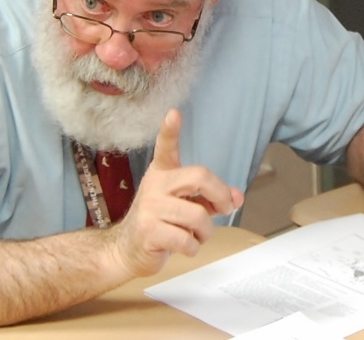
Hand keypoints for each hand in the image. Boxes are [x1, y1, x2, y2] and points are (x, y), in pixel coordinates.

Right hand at [111, 109, 243, 277]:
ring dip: (205, 232)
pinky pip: (187, 239)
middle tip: (224, 208)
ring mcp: (150, 207)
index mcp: (163, 174)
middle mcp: (155, 185)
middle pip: (199, 177)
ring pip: (198, 215)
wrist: (127, 250)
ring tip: (195, 235)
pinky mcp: (149, 230)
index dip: (169, 130)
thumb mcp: (186, 206)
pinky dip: (192, 247)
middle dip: (220, 196)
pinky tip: (182, 246)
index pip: (166, 147)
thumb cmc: (159, 224)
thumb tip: (236, 197)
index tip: (173, 114)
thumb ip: (211, 198)